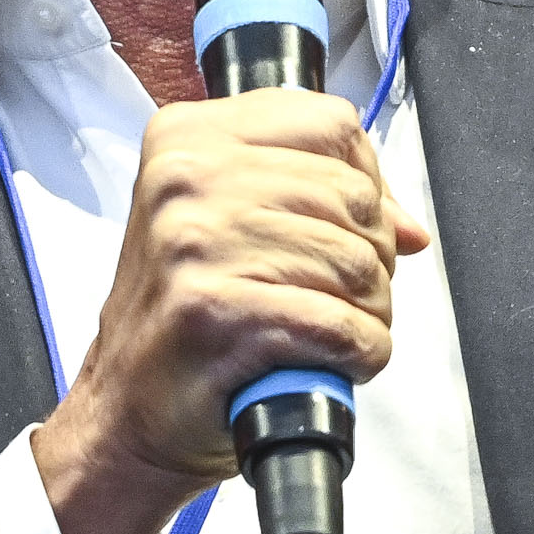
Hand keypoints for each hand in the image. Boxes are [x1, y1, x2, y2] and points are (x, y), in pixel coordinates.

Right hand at [31, 89, 430, 533]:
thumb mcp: (223, 222)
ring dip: (369, 308)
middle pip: (352, 195)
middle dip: (372, 253)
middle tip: (343, 290)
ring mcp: (197, 245)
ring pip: (356, 261)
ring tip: (335, 327)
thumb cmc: (179, 315)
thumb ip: (312, 198)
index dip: (366, 179)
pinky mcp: (219, 313)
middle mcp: (185, 181)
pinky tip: (334, 360)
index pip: (330, 123)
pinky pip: (341, 324)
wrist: (126, 410)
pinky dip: (359, 352)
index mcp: (186, 140)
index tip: (354, 220)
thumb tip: (407, 226)